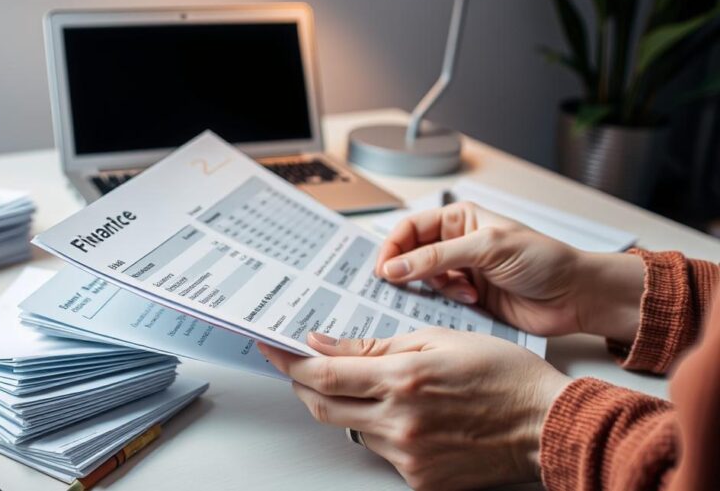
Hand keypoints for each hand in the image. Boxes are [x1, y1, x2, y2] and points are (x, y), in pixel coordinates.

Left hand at [258, 330, 571, 490]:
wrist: (545, 424)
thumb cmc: (502, 375)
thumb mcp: (436, 340)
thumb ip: (373, 345)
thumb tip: (324, 343)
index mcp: (401, 379)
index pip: (322, 374)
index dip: (289, 361)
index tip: (271, 347)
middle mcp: (398, 421)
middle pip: (322, 406)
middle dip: (303, 384)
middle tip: (298, 365)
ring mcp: (408, 456)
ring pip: (351, 428)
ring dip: (346, 406)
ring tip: (370, 385)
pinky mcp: (420, 479)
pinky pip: (380, 451)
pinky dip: (378, 429)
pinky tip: (403, 414)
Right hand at [375, 201, 643, 341]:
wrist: (576, 297)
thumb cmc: (543, 261)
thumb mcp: (487, 249)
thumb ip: (437, 258)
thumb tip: (393, 268)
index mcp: (460, 220)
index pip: (411, 228)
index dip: (393, 247)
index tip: (383, 268)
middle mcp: (457, 244)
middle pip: (411, 255)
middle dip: (405, 269)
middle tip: (396, 284)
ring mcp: (463, 272)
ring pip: (423, 280)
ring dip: (433, 288)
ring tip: (459, 292)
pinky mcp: (469, 299)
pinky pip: (440, 302)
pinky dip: (446, 304)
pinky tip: (469, 301)